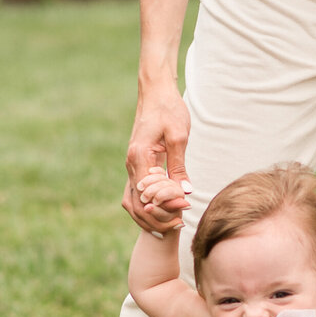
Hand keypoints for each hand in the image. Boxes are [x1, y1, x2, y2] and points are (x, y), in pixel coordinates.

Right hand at [123, 83, 191, 234]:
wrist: (156, 93)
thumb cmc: (169, 110)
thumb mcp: (179, 136)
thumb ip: (179, 165)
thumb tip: (184, 191)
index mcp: (139, 157)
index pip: (147, 195)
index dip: (164, 208)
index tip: (184, 212)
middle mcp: (131, 164)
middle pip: (137, 204)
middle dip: (156, 218)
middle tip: (179, 224)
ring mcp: (132, 165)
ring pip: (134, 201)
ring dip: (150, 214)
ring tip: (172, 223)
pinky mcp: (137, 164)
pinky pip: (137, 192)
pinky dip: (148, 204)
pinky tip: (164, 211)